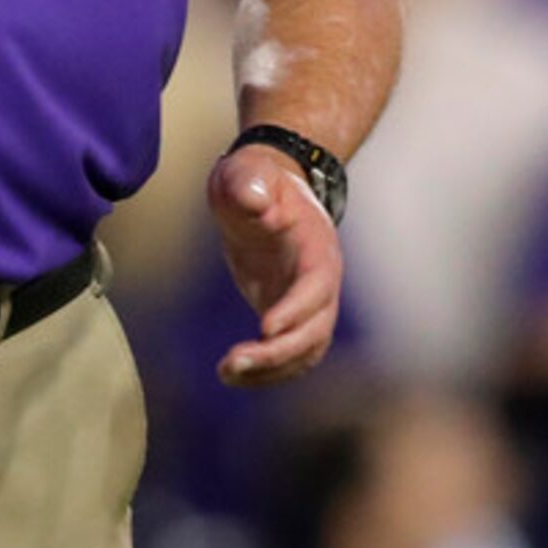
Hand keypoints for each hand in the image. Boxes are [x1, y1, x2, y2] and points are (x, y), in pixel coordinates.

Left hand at [207, 142, 342, 387]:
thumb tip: (255, 201)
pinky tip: (232, 374)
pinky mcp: (289, 316)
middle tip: (233, 361)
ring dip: (271, 369)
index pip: (317, 285)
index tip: (266, 328)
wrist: (262, 189)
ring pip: (305, 350)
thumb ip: (249, 182)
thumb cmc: (253, 179)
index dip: (297, 308)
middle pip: (315, 328)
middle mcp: (321, 280)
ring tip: (227, 372)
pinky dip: (265, 371)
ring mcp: (307, 302)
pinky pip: (287, 355)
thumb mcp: (245, 172)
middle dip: (279, 351)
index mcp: (316, 245)